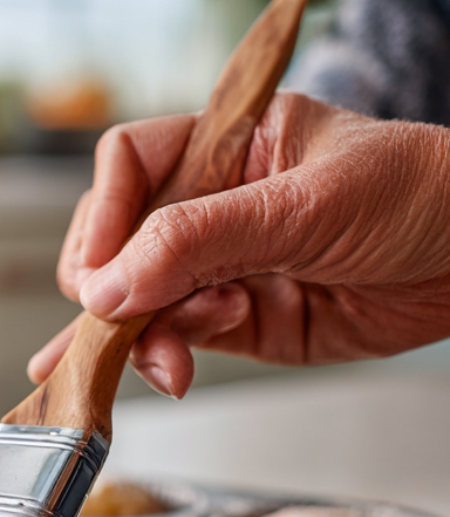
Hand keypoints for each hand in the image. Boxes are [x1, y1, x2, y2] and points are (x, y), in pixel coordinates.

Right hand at [27, 92, 449, 396]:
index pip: (129, 164)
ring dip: (145, 333)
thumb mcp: (305, 206)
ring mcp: (219, 265)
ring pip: (138, 300)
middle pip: (118, 239)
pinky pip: (174, 338)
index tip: (98, 272)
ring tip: (177, 357)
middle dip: (116, 286)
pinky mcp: (235, 320)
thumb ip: (199, 242)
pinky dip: (162, 358)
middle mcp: (212, 203)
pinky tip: (163, 371)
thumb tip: (108, 289)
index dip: (103, 213)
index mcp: (227, 144)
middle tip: (124, 320)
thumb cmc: (421, 197)